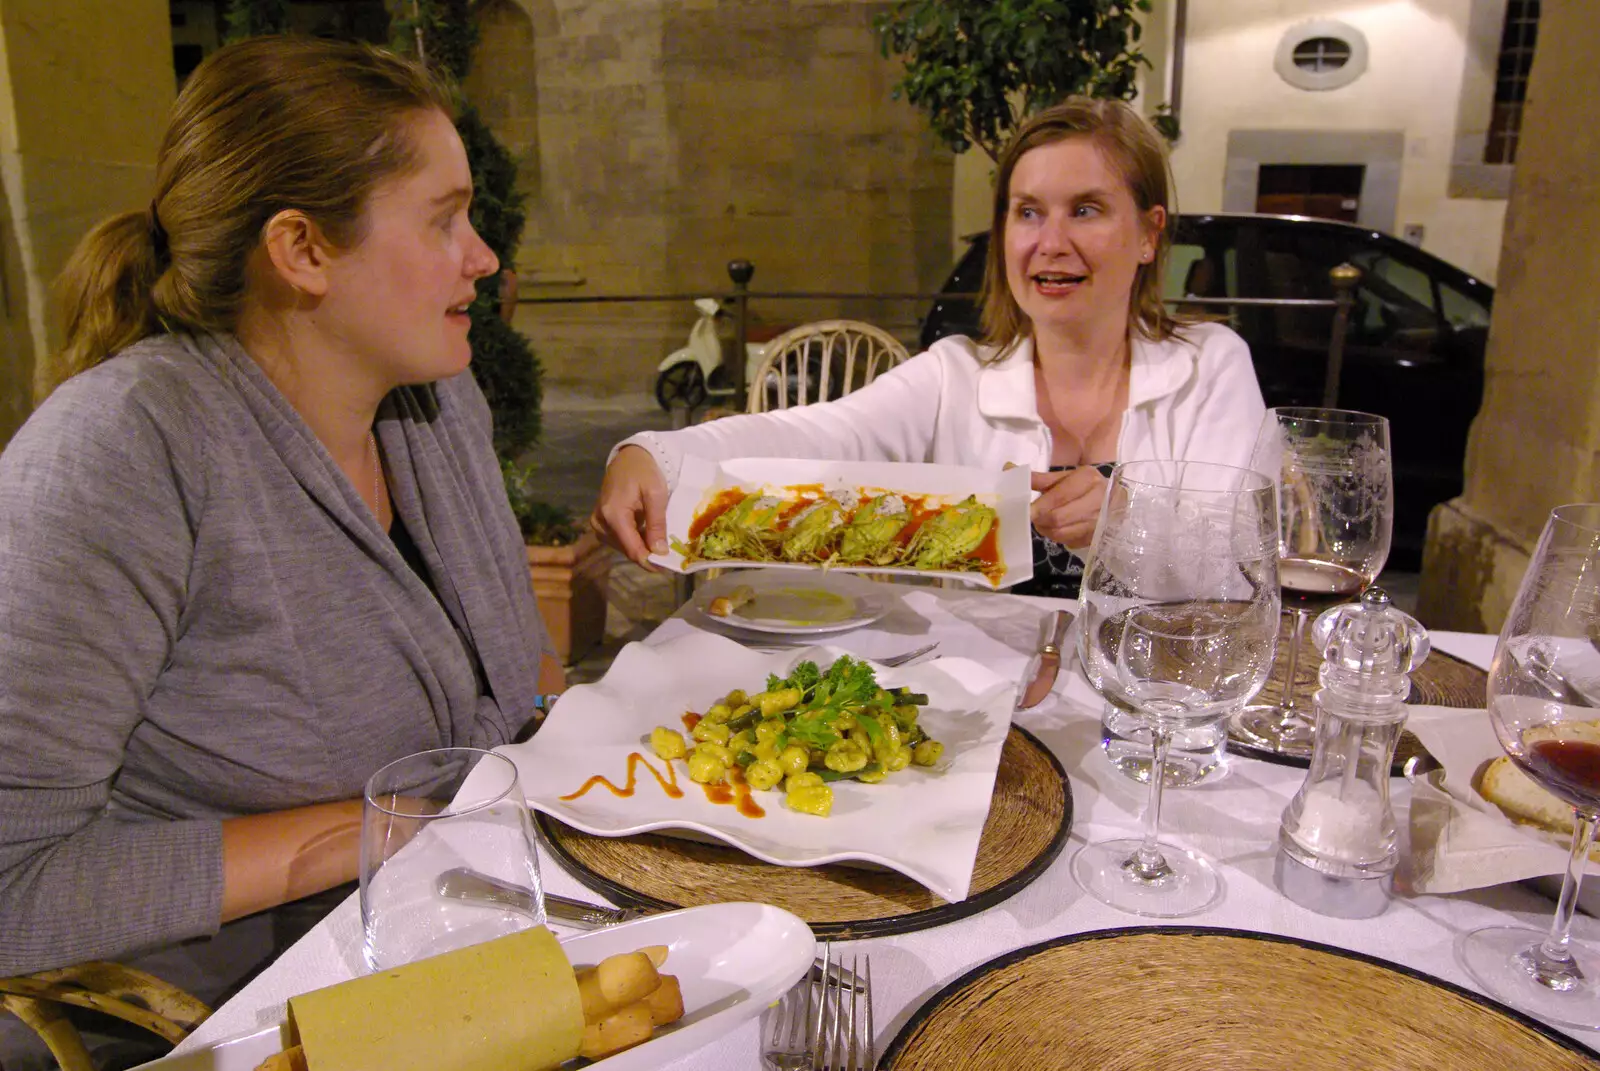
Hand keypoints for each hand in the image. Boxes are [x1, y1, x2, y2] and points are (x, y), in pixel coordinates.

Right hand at [590, 445, 668, 568]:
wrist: (629, 457)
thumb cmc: (644, 472)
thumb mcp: (656, 495)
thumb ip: (656, 524)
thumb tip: (659, 552)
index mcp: (613, 515)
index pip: (632, 549)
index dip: (649, 562)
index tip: (667, 569)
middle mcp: (600, 522)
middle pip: (626, 549)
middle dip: (647, 555)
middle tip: (668, 557)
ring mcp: (598, 522)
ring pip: (622, 546)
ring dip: (641, 548)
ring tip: (660, 545)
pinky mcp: (600, 521)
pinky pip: (618, 538)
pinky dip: (634, 540)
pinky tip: (647, 535)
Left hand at [1030, 467, 1108, 552]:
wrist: (1114, 501)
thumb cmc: (1084, 486)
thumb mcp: (1064, 478)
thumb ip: (1039, 478)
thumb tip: (1009, 468)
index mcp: (1087, 479)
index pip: (1058, 496)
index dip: (1039, 506)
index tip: (1026, 511)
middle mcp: (1097, 499)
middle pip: (1058, 517)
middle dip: (1040, 519)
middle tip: (1032, 516)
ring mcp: (1099, 521)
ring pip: (1061, 532)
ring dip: (1046, 529)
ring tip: (1042, 522)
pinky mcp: (1095, 537)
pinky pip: (1068, 541)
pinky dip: (1056, 536)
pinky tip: (1056, 528)